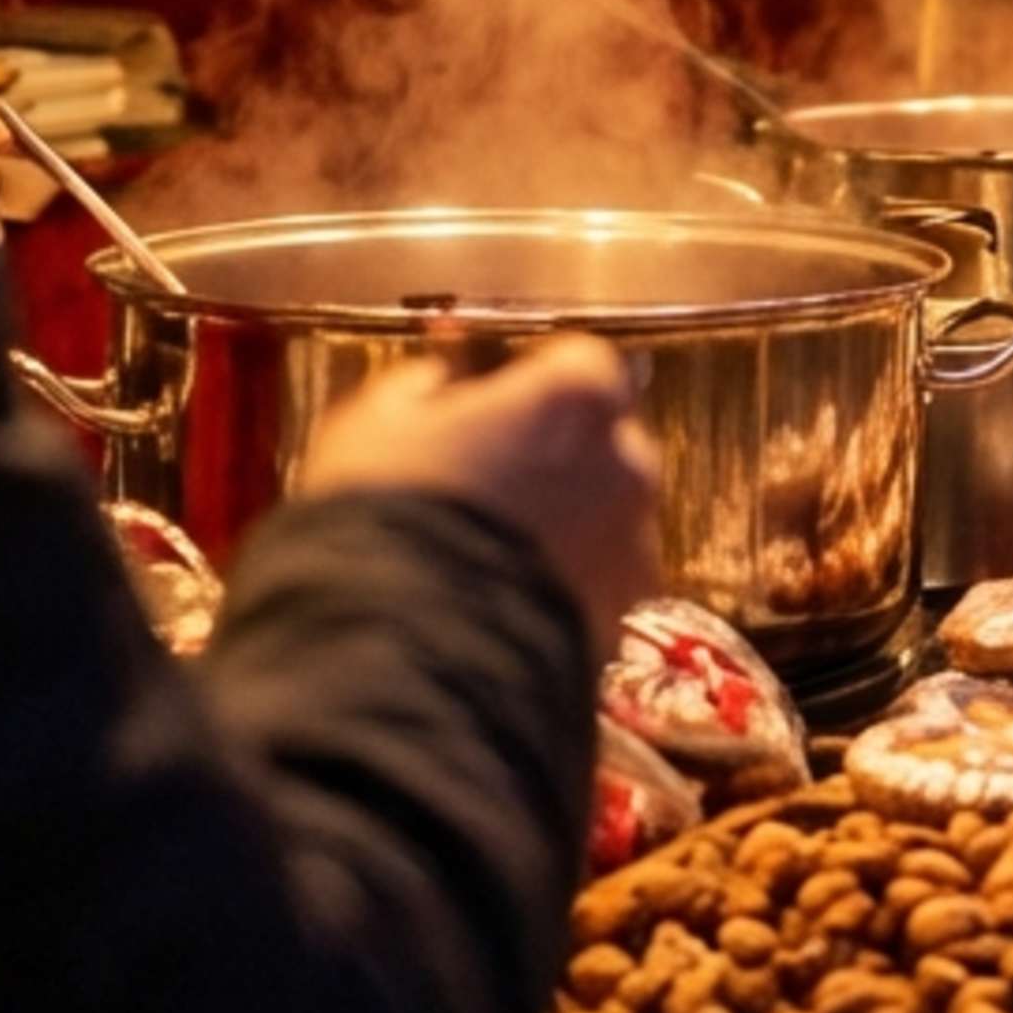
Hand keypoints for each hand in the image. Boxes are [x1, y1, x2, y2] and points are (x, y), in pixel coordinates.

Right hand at [302, 337, 663, 652]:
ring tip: (490, 551)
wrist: (401, 648)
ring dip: (566, 521)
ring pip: (605, 515)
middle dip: (555, 453)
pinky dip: (566, 583)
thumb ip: (427, 383)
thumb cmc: (386, 512)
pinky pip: (599, 582)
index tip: (489, 401)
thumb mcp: (376, 421)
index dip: (528, 382)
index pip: (574, 363)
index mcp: (577, 394)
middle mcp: (629, 459)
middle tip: (488, 481)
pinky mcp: (625, 612)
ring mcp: (636, 541)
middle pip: (602, 440)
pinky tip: (507, 598)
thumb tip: (446, 376)